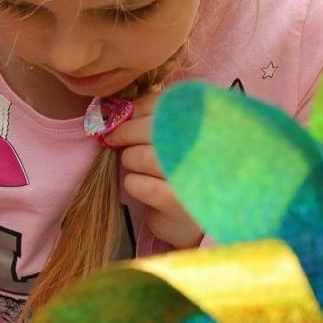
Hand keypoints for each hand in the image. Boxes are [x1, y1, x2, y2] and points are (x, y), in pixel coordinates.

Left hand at [105, 93, 203, 249]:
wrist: (192, 218)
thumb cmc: (179, 171)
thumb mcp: (173, 139)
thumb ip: (155, 118)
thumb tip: (119, 108)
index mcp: (210, 126)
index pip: (170, 104)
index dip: (140, 108)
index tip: (123, 115)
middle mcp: (208, 150)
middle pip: (154, 128)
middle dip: (126, 132)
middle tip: (112, 138)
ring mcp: (195, 177)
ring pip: (143, 157)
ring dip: (130, 159)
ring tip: (134, 165)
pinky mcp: (179, 204)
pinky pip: (140, 184)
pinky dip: (133, 183)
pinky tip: (142, 186)